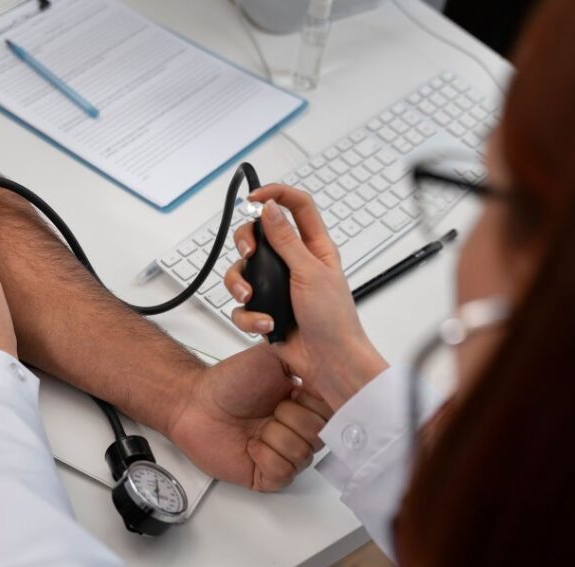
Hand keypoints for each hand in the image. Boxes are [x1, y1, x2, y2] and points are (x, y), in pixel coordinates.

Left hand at [167, 344, 333, 491]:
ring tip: (258, 427)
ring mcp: (284, 454)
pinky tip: (252, 446)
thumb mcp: (272, 357)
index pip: (334, 412)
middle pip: (321, 436)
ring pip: (303, 455)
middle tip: (271, 409)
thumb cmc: (228, 382)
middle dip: (291, 418)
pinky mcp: (267, 475)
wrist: (195, 403)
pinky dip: (266, 457)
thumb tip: (333, 363)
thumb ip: (305, 359)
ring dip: (275, 436)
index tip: (296, 392)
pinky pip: (283, 473)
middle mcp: (297, 430)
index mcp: (305, 404)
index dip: (314, 404)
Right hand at [224, 186, 387, 410]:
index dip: (275, 195)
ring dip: (240, 284)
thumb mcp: (310, 272)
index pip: (296, 207)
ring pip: (243, 271)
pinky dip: (250, 316)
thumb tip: (270, 209)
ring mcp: (276, 287)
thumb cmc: (334, 320)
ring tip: (250, 296)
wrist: (328, 363)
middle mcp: (293, 263)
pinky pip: (242, 306)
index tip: (254, 198)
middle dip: (246, 242)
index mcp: (314, 247)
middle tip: (248, 253)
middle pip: (259, 235)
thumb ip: (286, 240)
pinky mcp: (264, 310)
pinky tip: (266, 324)